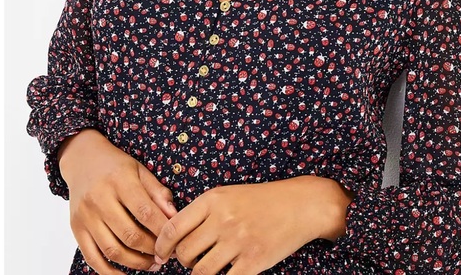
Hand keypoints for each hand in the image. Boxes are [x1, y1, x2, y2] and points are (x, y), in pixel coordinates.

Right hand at [59, 129, 177, 273]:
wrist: (82, 159)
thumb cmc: (117, 166)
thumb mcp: (140, 170)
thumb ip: (158, 192)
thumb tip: (175, 216)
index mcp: (120, 181)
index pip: (145, 212)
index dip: (162, 230)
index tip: (175, 240)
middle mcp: (100, 199)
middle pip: (129, 234)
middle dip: (151, 249)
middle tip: (165, 256)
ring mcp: (85, 216)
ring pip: (112, 250)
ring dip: (135, 263)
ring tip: (151, 264)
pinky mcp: (76, 228)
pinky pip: (92, 258)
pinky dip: (109, 272)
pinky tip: (125, 274)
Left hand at [153, 175, 349, 274]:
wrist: (300, 204)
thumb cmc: (261, 199)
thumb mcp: (229, 194)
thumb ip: (202, 212)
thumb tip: (173, 239)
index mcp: (213, 199)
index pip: (173, 228)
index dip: (161, 245)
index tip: (161, 254)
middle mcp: (223, 219)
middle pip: (184, 253)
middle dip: (183, 261)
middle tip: (192, 259)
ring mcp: (238, 241)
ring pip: (201, 272)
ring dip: (200, 273)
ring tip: (210, 266)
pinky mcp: (253, 261)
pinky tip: (227, 272)